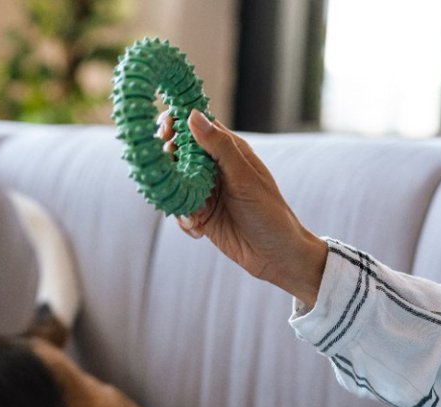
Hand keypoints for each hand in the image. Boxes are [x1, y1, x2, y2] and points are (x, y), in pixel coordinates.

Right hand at [157, 109, 327, 304]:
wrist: (276, 256)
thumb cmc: (269, 213)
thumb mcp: (244, 178)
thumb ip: (219, 147)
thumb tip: (193, 116)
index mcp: (228, 151)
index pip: (197, 126)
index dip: (177, 122)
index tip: (165, 130)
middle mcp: (214, 168)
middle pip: (178, 153)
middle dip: (167, 162)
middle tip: (168, 173)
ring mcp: (205, 192)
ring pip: (174, 183)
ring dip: (174, 196)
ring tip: (189, 213)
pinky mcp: (200, 215)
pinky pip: (179, 210)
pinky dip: (182, 219)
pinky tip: (197, 230)